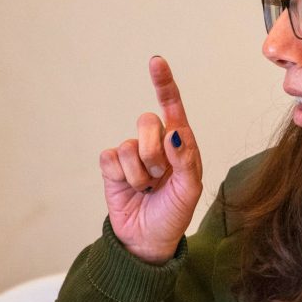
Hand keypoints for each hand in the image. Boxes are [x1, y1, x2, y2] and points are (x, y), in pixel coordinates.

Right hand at [99, 56, 202, 262]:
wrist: (147, 239)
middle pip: (147, 123)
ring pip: (129, 145)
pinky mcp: (112, 167)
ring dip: (139, 172)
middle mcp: (156, 144)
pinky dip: (122, 177)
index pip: (172, 108)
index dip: (164, 84)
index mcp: (181, 144)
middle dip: (153, 153)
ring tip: (146, 188)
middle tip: (159, 177)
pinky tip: (129, 189)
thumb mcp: (190, 191)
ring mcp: (133, 155)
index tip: (156, 62)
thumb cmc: (173, 214)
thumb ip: (186, 160)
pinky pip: (111, 157)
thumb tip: (174, 132)